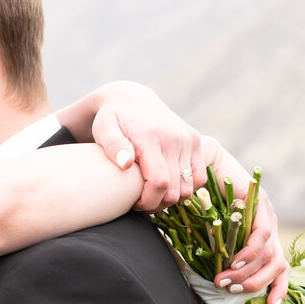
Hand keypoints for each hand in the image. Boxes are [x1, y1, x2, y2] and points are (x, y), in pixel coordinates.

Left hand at [59, 80, 207, 209]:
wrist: (131, 99)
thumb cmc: (112, 119)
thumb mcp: (104, 129)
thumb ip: (112, 145)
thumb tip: (126, 163)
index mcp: (151, 138)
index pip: (159, 183)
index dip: (148, 201)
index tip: (134, 203)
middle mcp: (174, 138)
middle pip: (175, 191)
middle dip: (157, 203)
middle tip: (141, 202)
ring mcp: (188, 139)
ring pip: (189, 188)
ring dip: (172, 198)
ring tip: (153, 193)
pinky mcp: (197, 141)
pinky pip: (200, 177)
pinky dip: (187, 187)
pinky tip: (169, 185)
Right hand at [201, 137, 288, 303]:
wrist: (197, 167)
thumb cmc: (198, 205)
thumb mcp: (209, 238)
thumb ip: (215, 257)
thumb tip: (212, 286)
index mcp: (261, 237)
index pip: (279, 267)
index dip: (277, 288)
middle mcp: (268, 227)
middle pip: (276, 265)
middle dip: (254, 284)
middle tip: (230, 291)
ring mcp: (266, 215)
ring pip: (269, 253)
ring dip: (246, 271)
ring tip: (224, 280)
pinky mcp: (259, 203)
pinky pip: (261, 234)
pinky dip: (249, 252)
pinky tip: (234, 261)